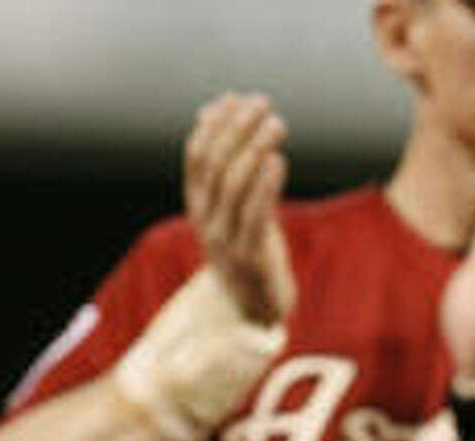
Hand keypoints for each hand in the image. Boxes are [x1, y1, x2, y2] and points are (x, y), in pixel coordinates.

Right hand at [183, 92, 296, 326]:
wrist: (254, 307)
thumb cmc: (248, 248)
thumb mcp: (233, 207)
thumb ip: (226, 164)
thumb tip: (212, 111)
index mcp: (197, 205)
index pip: (197, 156)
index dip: (214, 125)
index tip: (235, 98)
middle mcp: (205, 220)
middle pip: (216, 164)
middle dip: (237, 129)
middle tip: (262, 103)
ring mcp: (225, 239)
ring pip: (234, 185)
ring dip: (256, 149)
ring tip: (276, 123)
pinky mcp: (250, 256)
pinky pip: (255, 215)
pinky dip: (266, 185)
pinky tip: (278, 160)